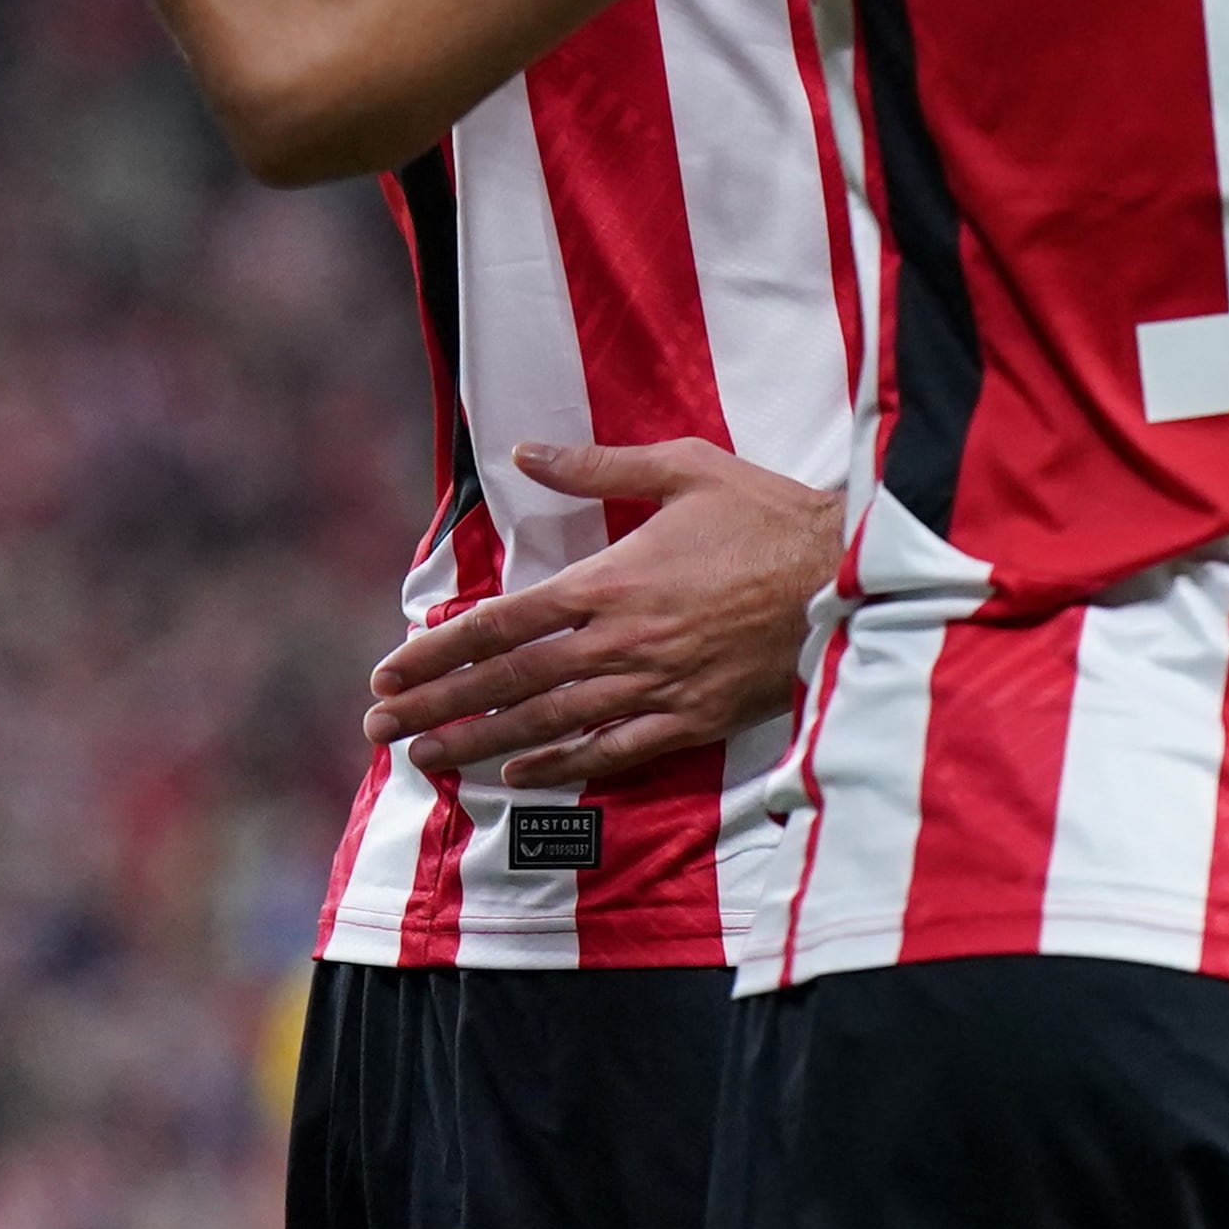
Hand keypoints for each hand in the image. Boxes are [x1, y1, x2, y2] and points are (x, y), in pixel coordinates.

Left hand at [361, 438, 842, 790]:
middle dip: (438, 705)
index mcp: (609, 580)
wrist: (850, 577)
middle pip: (510, 682)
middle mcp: (620, 642)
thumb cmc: (767, 515)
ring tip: (426, 757)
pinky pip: (615, 752)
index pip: (501, 623)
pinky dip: (562, 767)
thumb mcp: (684, 467)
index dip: (438, 651)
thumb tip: (523, 452)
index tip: (389, 669)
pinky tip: (518, 775)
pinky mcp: (694, 720)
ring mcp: (656, 688)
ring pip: (550, 724)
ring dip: (481, 742)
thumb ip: (596, 465)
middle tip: (379, 726)